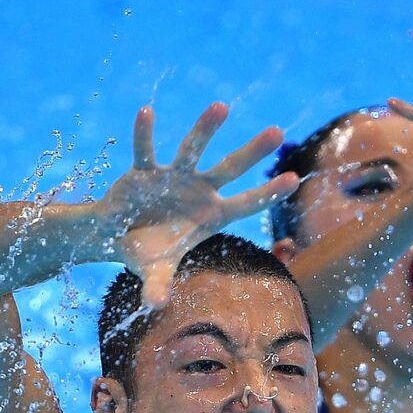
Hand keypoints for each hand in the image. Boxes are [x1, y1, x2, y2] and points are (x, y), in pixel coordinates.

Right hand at [100, 103, 298, 308]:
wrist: (117, 237)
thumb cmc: (147, 253)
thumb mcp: (155, 272)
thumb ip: (159, 286)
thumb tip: (157, 305)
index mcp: (211, 215)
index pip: (246, 204)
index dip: (267, 194)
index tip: (295, 180)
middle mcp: (198, 191)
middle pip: (230, 168)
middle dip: (253, 152)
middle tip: (278, 131)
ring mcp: (174, 178)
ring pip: (192, 149)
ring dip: (205, 129)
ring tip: (222, 106)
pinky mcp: (144, 171)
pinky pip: (144, 151)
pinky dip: (143, 134)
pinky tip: (146, 112)